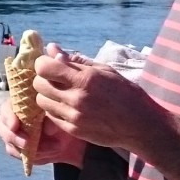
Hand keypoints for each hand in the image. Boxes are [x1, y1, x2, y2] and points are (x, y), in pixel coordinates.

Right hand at [0, 97, 86, 168]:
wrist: (67, 137)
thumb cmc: (60, 120)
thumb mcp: (58, 116)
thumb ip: (50, 119)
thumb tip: (46, 130)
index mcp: (18, 105)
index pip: (6, 109)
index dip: (8, 117)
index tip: (15, 125)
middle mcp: (11, 120)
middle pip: (0, 128)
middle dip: (13, 137)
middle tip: (26, 143)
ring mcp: (12, 136)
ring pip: (10, 144)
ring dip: (27, 149)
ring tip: (49, 150)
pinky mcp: (17, 149)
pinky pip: (19, 155)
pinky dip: (32, 156)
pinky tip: (47, 153)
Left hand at [32, 42, 169, 156]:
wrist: (140, 124)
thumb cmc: (125, 93)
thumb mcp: (104, 70)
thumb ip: (75, 60)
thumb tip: (52, 48)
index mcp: (86, 78)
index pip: (44, 67)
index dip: (43, 64)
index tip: (50, 64)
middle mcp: (77, 97)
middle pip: (39, 84)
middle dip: (44, 79)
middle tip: (55, 79)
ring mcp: (74, 116)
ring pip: (41, 101)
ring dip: (47, 95)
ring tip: (61, 93)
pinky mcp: (73, 130)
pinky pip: (50, 116)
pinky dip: (54, 110)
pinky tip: (67, 106)